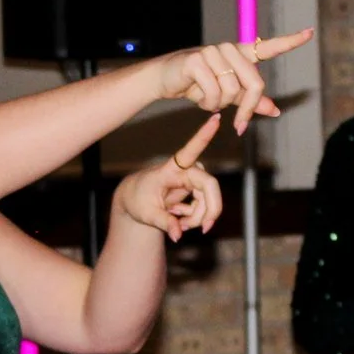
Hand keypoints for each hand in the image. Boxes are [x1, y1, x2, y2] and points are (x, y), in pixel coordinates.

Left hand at [115, 116, 225, 242]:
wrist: (137, 200)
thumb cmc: (139, 200)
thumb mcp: (147, 214)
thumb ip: (164, 223)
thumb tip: (177, 235)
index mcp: (171, 169)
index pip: (190, 150)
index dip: (204, 135)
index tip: (216, 118)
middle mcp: (187, 170)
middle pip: (210, 188)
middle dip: (208, 211)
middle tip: (202, 230)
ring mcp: (195, 178)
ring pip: (209, 201)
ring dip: (198, 218)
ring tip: (178, 223)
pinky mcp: (198, 188)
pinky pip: (206, 206)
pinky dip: (196, 217)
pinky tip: (180, 217)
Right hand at [152, 30, 313, 133]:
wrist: (165, 79)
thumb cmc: (196, 84)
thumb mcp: (227, 94)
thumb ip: (251, 100)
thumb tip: (275, 110)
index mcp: (240, 55)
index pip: (268, 48)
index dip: (290, 42)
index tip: (309, 33)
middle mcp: (229, 49)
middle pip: (255, 84)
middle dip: (248, 110)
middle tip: (240, 126)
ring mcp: (213, 52)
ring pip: (232, 91)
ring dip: (220, 105)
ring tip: (207, 100)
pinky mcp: (197, 60)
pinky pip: (213, 92)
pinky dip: (208, 104)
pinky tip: (198, 98)